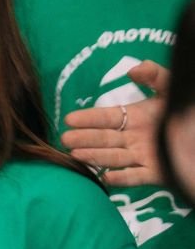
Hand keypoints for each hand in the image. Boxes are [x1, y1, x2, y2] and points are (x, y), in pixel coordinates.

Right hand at [61, 62, 167, 187]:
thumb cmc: (187, 111)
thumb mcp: (172, 90)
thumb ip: (155, 77)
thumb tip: (131, 70)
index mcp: (137, 117)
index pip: (107, 117)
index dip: (89, 118)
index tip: (70, 119)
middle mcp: (136, 138)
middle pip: (105, 139)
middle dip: (85, 139)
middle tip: (65, 139)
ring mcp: (145, 156)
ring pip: (115, 157)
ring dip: (96, 157)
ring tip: (75, 155)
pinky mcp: (158, 173)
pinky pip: (136, 177)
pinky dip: (122, 178)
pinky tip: (107, 177)